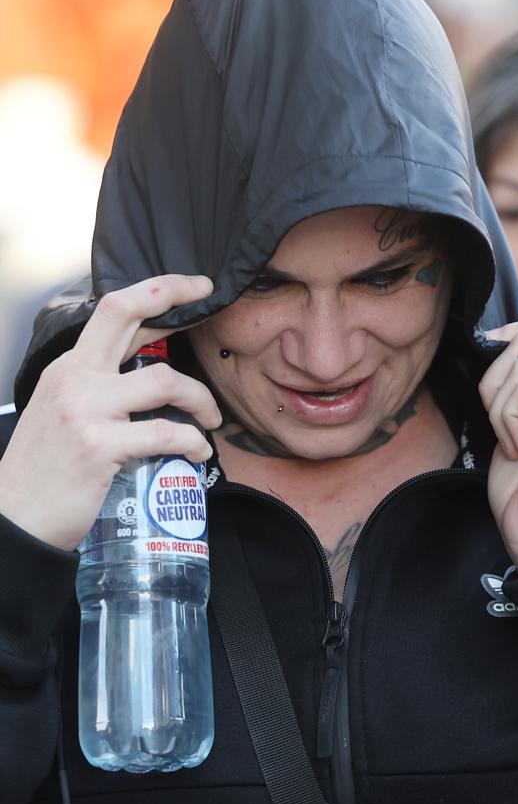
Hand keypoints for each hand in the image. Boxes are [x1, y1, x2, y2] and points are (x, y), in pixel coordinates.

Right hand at [0, 275, 221, 550]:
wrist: (17, 517)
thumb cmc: (47, 469)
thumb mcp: (64, 412)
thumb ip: (100, 390)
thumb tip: (147, 379)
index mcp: (68, 368)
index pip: (113, 310)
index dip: (157, 291)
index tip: (193, 286)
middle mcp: (75, 378)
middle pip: (126, 314)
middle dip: (175, 297)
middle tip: (212, 303)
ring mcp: (87, 410)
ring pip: (166, 380)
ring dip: (201, 399)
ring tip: (210, 420)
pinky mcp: (100, 445)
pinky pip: (166, 433)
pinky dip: (193, 442)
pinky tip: (199, 451)